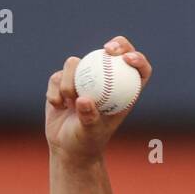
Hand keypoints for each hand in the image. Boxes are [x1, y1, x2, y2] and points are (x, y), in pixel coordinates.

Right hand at [45, 36, 151, 162]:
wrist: (67, 147)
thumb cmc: (86, 142)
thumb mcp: (90, 133)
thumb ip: (89, 118)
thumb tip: (83, 99)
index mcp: (123, 94)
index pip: (139, 71)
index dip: (138, 59)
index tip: (127, 59)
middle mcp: (106, 82)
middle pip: (116, 52)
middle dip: (116, 45)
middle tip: (107, 50)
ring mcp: (84, 79)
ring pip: (77, 63)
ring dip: (70, 81)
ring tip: (69, 102)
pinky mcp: (63, 81)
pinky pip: (57, 76)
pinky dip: (55, 90)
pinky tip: (58, 105)